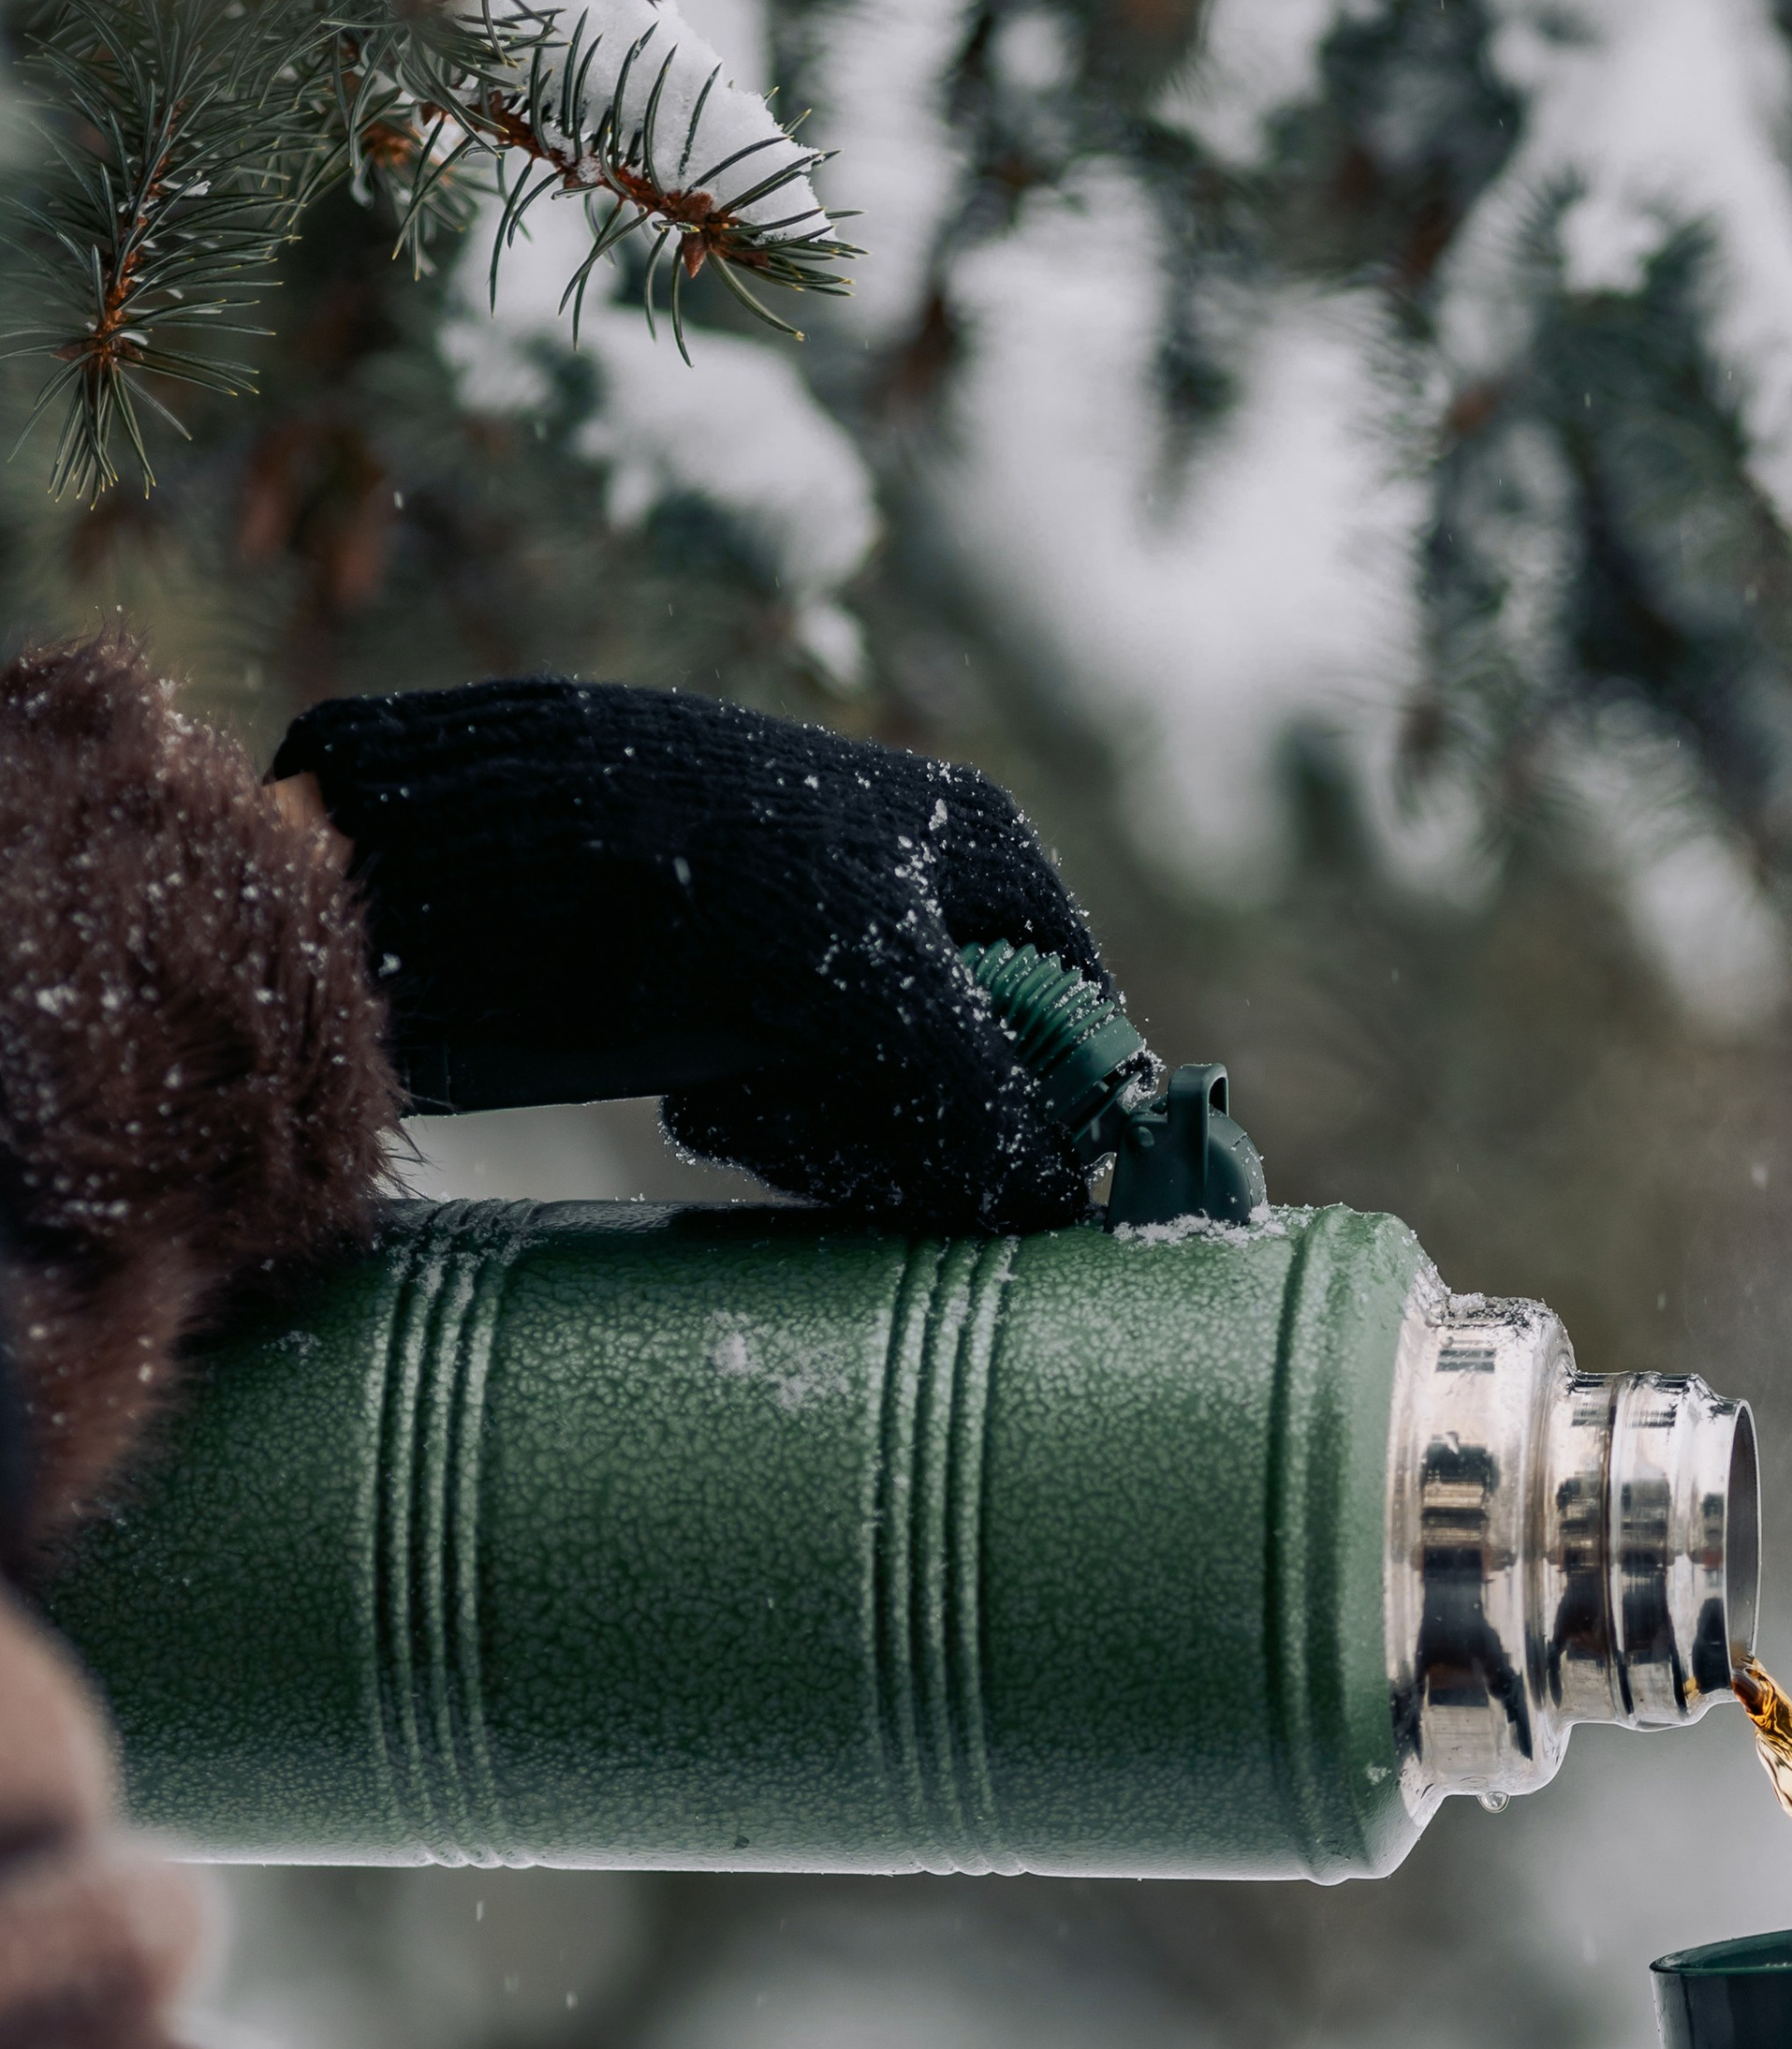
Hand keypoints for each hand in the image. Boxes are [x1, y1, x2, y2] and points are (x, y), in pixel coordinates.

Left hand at [273, 677, 1115, 1233]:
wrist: (459, 856)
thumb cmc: (689, 879)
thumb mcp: (872, 988)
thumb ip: (985, 1097)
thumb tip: (1054, 1200)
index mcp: (975, 848)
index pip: (1075, 1005)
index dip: (1050, 1104)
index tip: (998, 1180)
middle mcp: (904, 895)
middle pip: (983, 1075)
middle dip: (914, 1134)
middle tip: (837, 1144)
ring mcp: (811, 954)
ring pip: (884, 1108)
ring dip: (825, 1141)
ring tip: (745, 1108)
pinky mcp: (728, 1005)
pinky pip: (792, 1107)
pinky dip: (757, 1127)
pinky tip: (701, 1105)